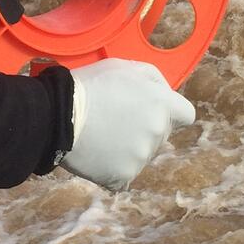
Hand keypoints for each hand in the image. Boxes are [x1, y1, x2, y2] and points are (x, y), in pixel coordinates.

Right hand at [61, 59, 195, 190]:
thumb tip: (161, 93)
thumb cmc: (90, 85)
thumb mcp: (124, 66)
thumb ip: (151, 79)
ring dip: (126, 150)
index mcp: (162, 104)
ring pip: (141, 156)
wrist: (57, 114)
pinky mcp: (123, 176)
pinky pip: (122, 176)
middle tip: (114, 123)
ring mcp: (141, 157)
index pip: (186, 115)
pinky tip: (96, 156)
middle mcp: (157, 132)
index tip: (152, 114)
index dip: (170, 114)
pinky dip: (111, 170)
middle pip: (160, 136)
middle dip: (143, 130)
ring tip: (100, 138)